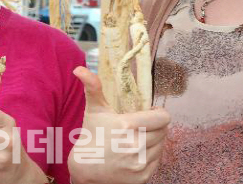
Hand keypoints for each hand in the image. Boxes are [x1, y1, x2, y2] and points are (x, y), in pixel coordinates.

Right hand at [68, 67, 169, 183]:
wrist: (85, 169)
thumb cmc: (91, 135)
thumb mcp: (94, 110)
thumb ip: (92, 87)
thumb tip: (79, 69)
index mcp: (127, 125)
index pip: (163, 118)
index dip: (158, 113)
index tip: (149, 112)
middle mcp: (136, 146)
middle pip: (164, 131)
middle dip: (155, 126)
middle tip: (142, 126)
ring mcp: (140, 163)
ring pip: (162, 145)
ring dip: (154, 140)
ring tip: (138, 138)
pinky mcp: (143, 177)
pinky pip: (158, 160)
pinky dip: (150, 155)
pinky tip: (136, 152)